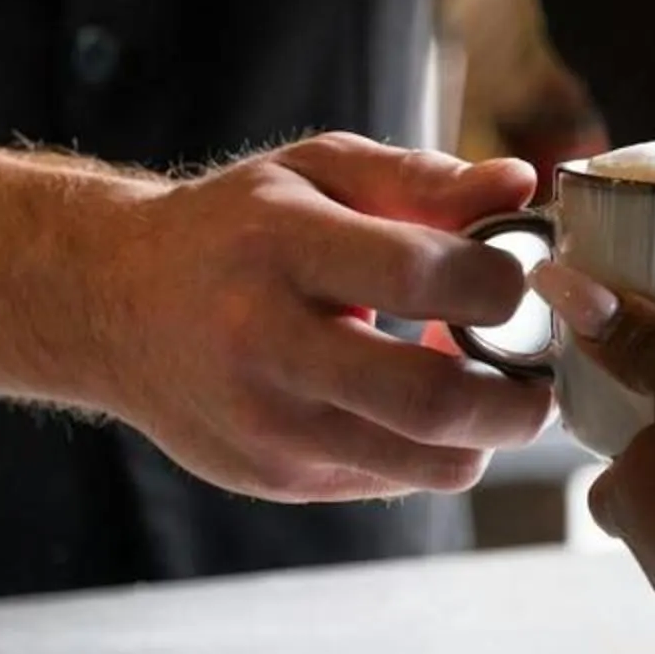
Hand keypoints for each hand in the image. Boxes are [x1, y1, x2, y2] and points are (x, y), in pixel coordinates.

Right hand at [0, 135, 556, 501]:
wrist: (112, 304)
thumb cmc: (237, 229)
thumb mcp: (318, 173)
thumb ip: (423, 180)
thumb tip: (522, 187)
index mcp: (278, 247)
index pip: (419, 276)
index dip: (498, 284)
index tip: (521, 281)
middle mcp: (263, 344)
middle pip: (429, 399)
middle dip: (517, 398)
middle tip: (542, 375)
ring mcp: (266, 425)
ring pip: (423, 462)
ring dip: (484, 434)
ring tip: (488, 389)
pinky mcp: (273, 477)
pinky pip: (391, 480)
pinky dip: (430, 450)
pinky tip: (418, 403)